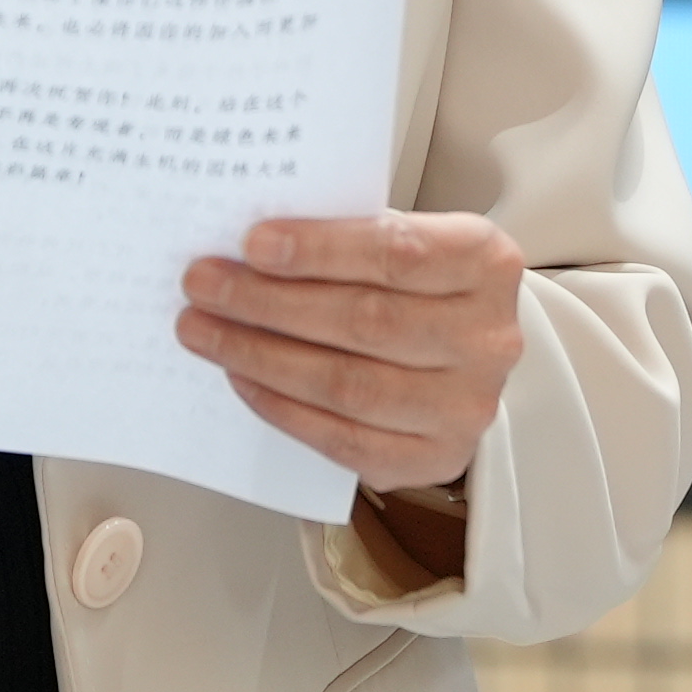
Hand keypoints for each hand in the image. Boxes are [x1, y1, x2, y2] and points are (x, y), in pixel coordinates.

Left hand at [177, 211, 524, 493]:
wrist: (463, 348)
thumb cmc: (418, 283)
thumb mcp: (403, 236)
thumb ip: (345, 234)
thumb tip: (247, 245)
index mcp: (485, 264)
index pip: (398, 253)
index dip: (321, 249)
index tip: (252, 244)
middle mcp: (486, 338)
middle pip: (365, 322)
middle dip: (269, 303)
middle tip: (204, 285)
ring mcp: (466, 406)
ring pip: (349, 385)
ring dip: (262, 356)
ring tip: (205, 331)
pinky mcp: (435, 457)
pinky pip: (344, 440)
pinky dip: (283, 408)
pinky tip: (243, 377)